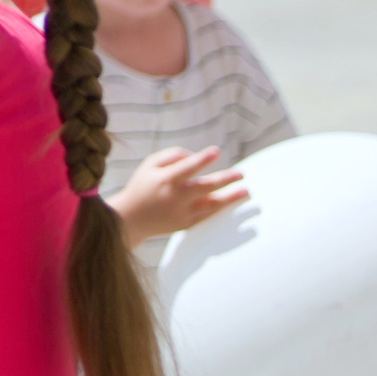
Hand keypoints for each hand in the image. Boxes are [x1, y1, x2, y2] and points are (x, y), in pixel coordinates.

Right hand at [112, 146, 247, 243]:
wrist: (130, 219)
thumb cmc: (141, 186)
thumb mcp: (149, 165)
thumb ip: (172, 156)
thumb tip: (195, 156)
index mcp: (166, 179)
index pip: (188, 166)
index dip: (203, 158)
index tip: (216, 151)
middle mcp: (176, 196)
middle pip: (206, 186)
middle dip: (226, 179)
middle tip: (242, 173)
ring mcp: (182, 212)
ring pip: (212, 204)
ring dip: (231, 198)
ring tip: (246, 191)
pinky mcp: (186, 224)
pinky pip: (207, 216)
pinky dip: (220, 209)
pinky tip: (230, 203)